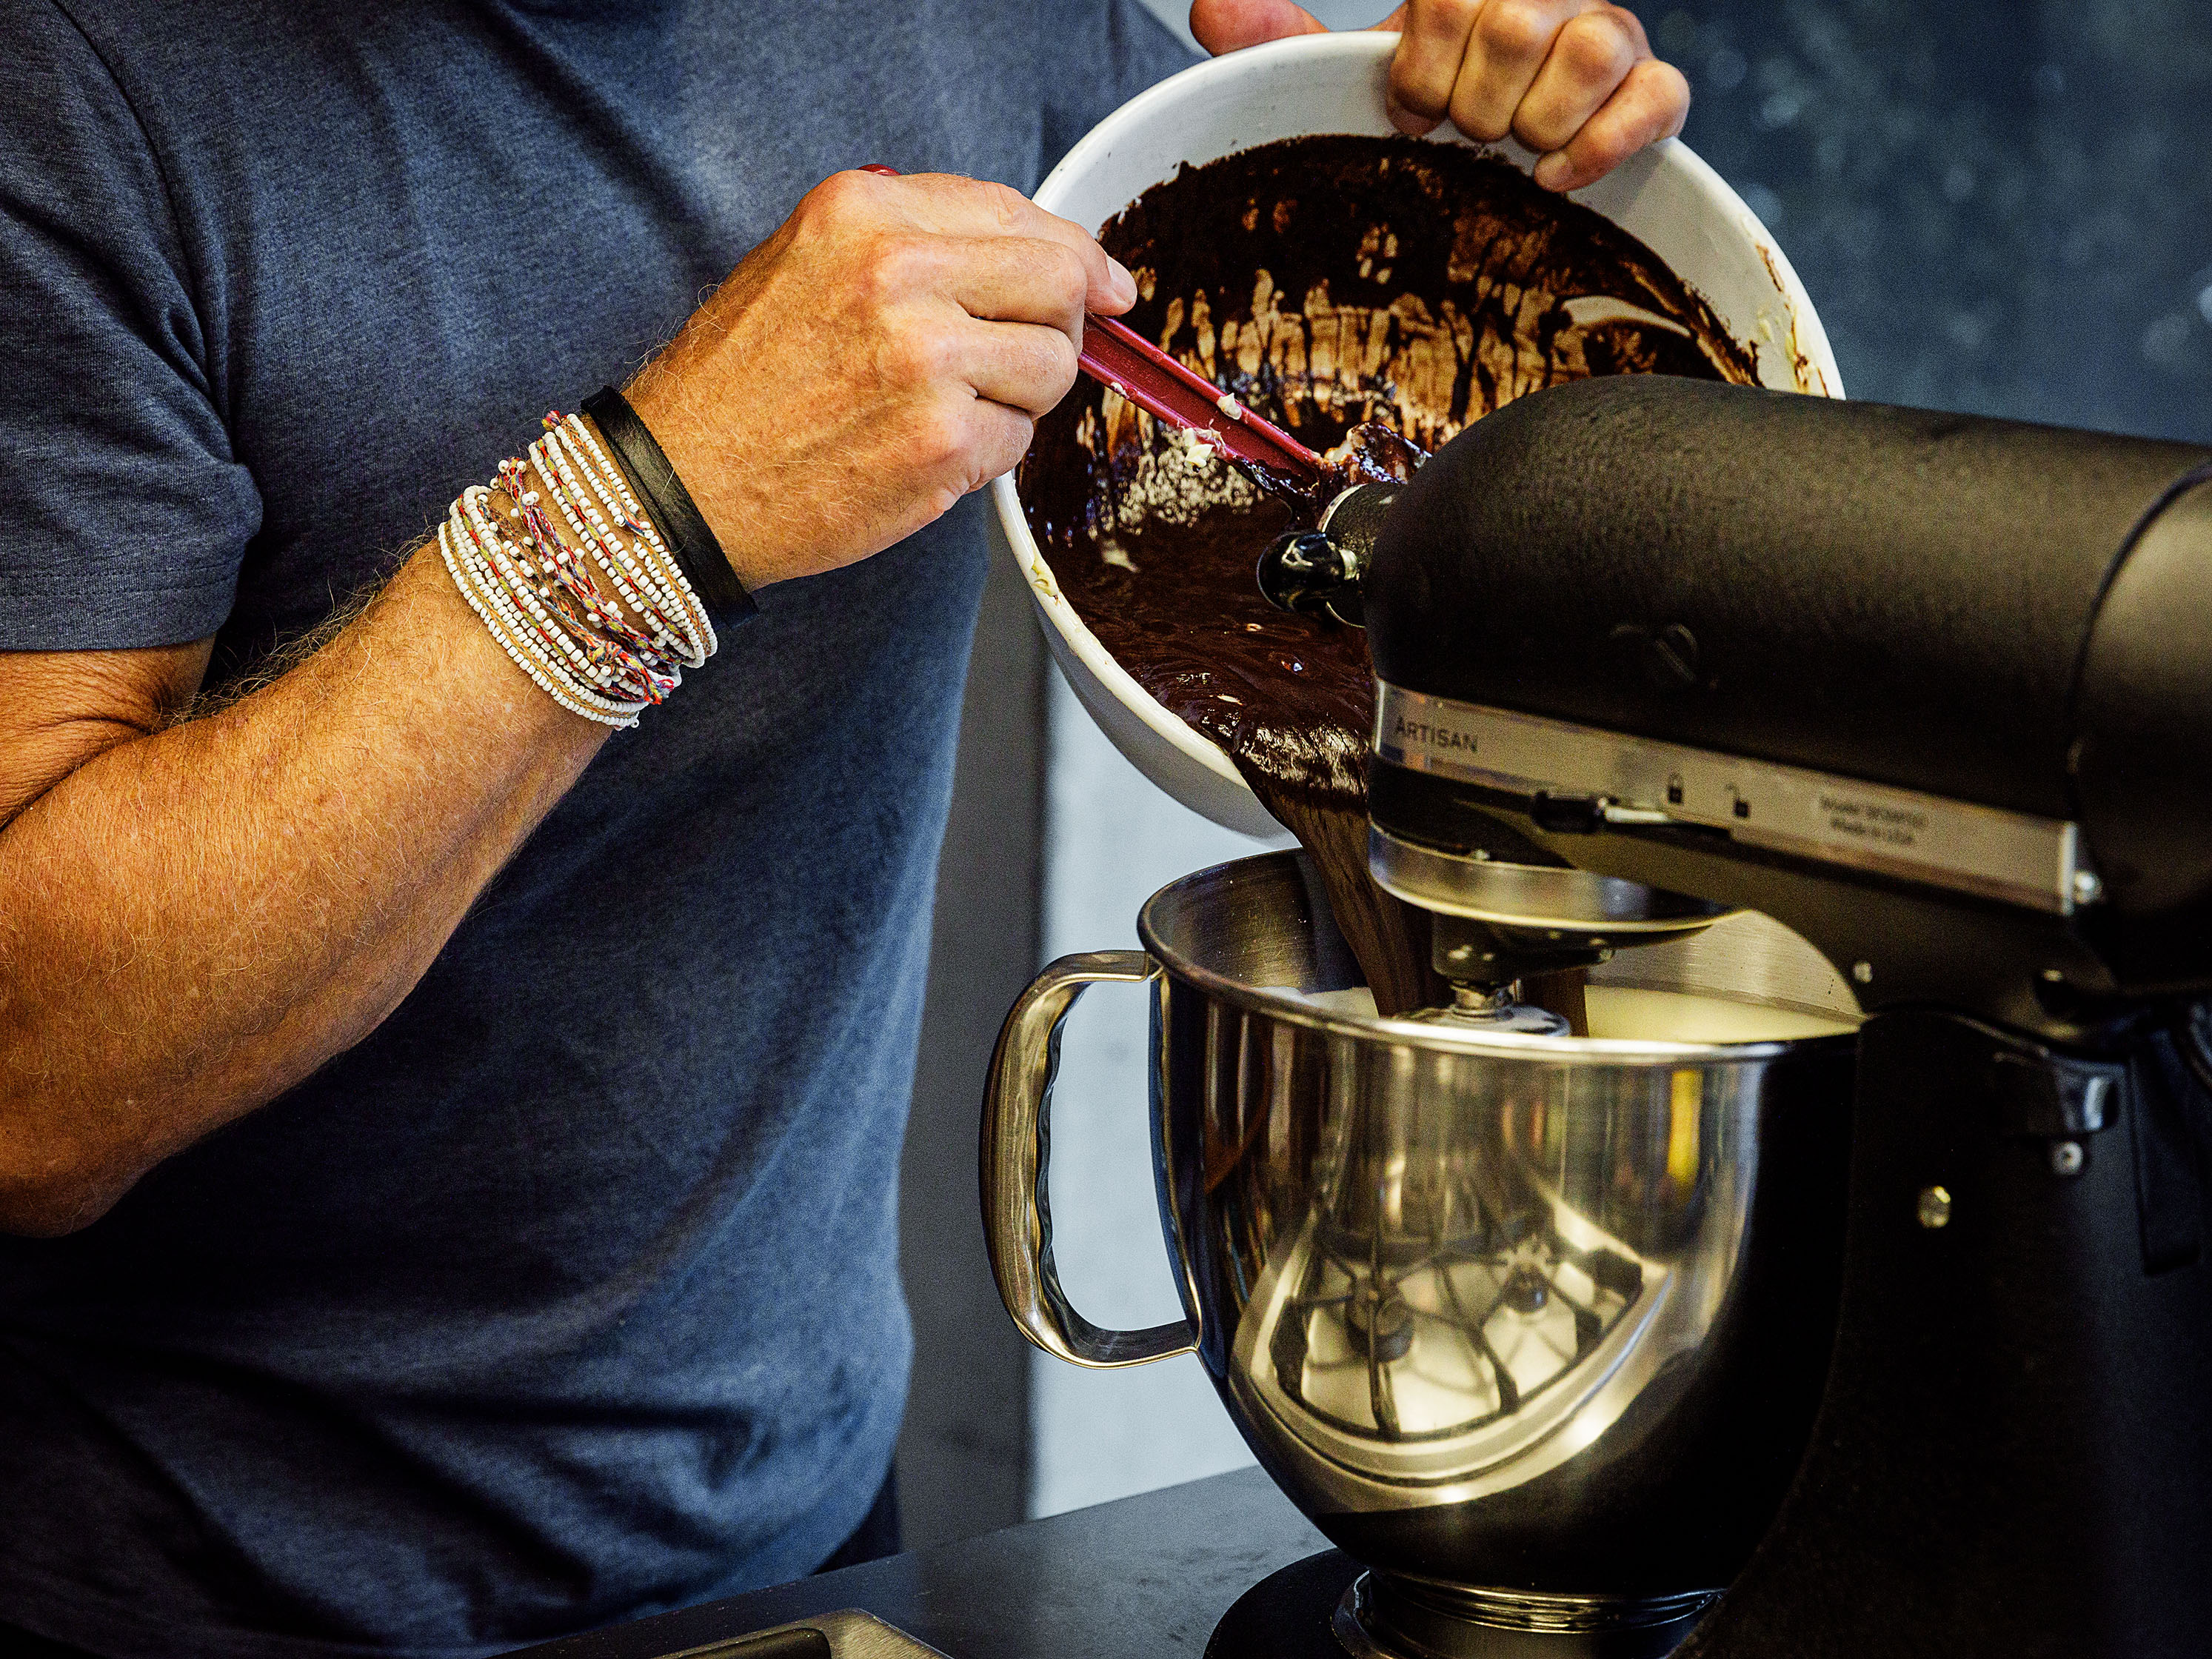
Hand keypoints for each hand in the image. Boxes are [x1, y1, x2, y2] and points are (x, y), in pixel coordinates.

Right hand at [627, 171, 1136, 589]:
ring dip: (1022, 395)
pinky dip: (988, 451)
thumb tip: (1051, 258)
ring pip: (1054, 367)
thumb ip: (919, 242)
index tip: (1105, 284)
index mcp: (865, 211)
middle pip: (1059, 282)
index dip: (1076, 253)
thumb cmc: (743, 382)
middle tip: (1034, 355)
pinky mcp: (943, 444)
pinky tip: (922, 451)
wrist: (681, 484)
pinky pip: (1019, 439)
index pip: (1016, 212)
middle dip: (1064, 324)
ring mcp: (927, 361)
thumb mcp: (810, 262)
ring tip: (949, 408)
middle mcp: (899, 273)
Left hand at [1188, 0, 1688, 191]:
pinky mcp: (1654, 96)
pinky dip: (1602, 144)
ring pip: (1586, 53)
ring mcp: (1612, 41)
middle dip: (1472, 105)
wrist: (1491, 168)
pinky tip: (1553, 179)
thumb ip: (1283, 43)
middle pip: (1515, 26)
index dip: (1421, 70)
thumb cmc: (1425, 116)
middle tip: (1462, 135)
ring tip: (1510, 153)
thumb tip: (1212, 10)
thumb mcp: (1348, 80)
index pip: (1452, 1)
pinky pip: (1657, 99)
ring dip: (1532, 123)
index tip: (1411, 110)